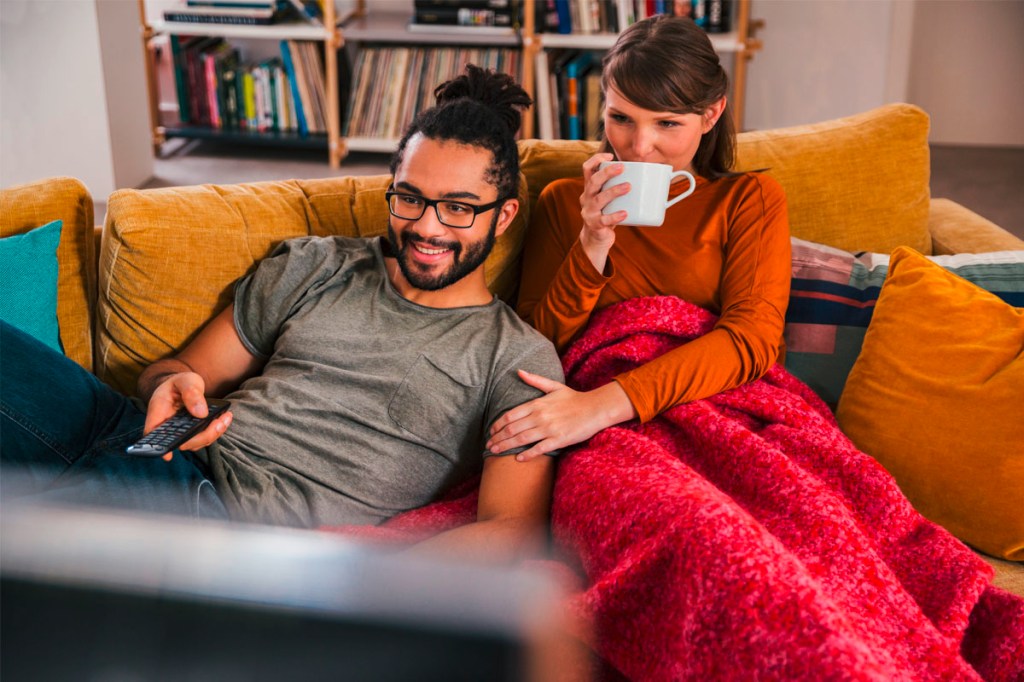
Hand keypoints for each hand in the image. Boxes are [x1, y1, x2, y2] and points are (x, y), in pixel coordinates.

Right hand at [145, 372, 231, 460]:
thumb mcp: (185, 380)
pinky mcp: (193, 433)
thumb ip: (191, 392)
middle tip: (219, 422)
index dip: (158, 446)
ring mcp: (181, 432)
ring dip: (213, 433)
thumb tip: (201, 413)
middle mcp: (168, 426)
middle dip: (202, 436)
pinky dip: (216, 430)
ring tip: (226, 417)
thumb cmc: (181, 382)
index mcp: (158, 412)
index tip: (168, 456)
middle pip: (181, 442)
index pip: (152, 433)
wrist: (185, 385)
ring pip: (195, 443)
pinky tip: (225, 418)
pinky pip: (204, 437)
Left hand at [486, 371, 637, 461]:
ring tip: (495, 451)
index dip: (497, 425)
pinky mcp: (558, 440)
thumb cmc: (574, 398)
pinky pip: (538, 449)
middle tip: (488, 444)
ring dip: (505, 446)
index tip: (491, 431)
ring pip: (520, 440)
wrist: (595, 408)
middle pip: (511, 429)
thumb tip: (518, 371)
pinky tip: (518, 459)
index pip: (510, 415)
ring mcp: (548, 429)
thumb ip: (535, 380)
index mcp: (537, 403)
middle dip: (497, 438)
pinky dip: (526, 455)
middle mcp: (539, 416)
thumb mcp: (554, 386)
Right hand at [579, 154, 630, 271]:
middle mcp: (587, 198)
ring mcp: (589, 212)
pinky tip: (625, 214)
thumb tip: (661, 175)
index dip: (596, 159)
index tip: (610, 156)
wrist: (597, 238)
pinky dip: (615, 216)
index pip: (587, 169)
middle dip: (607, 172)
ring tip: (628, 187)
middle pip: (593, 181)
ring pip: (599, 199)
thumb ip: (624, 186)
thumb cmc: (609, 213)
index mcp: (590, 188)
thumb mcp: (611, 198)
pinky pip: (604, 220)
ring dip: (613, 191)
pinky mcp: (595, 225)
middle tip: (622, 167)